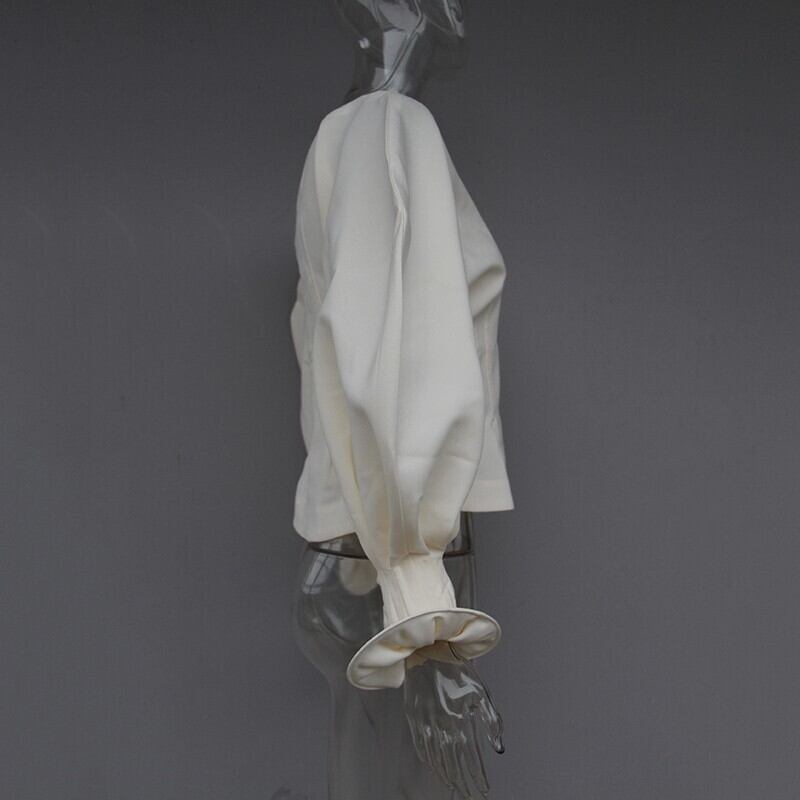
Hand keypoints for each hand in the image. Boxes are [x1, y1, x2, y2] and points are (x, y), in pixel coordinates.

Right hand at [403, 646, 503, 797]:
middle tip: (471, 794)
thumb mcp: (481, 692)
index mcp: (460, 717)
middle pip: (454, 762)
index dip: (478, 774)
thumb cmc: (459, 671)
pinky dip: (428, 760)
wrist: (431, 651)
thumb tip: (499, 747)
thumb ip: (491, 721)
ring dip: (446, 775)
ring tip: (455, 787)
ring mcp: (425, 721)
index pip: (470, 756)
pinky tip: (435, 768)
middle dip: (464, 781)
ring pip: (436, 757)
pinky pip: (420, 745)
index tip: (484, 788)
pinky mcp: (413, 716)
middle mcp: (442, 723)